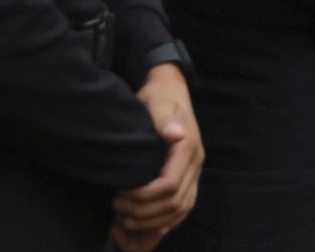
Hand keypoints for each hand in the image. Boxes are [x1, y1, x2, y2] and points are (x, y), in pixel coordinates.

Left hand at [111, 65, 202, 248]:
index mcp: (188, 147)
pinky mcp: (190, 176)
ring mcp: (195, 171)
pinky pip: (184, 207)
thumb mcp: (158, 102)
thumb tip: (175, 134)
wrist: (171, 90)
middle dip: (145, 212)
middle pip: (175, 202)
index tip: (121, 194)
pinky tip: (148, 224)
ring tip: (127, 218)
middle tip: (118, 208)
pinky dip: (167, 220)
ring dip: (154, 220)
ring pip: (181, 209)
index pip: (170, 185)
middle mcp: (196, 163)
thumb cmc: (159, 97)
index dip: (145, 196)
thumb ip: (166, 119)